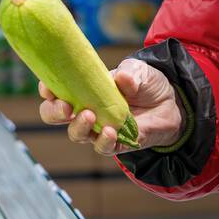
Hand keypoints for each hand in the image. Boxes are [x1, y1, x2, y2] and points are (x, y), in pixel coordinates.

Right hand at [38, 59, 183, 155]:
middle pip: (54, 116)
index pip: (56, 90)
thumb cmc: (147, 84)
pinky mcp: (116, 143)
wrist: (171, 103)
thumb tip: (121, 79)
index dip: (47, 89)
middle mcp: (85, 109)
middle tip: (65, 107)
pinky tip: (110, 132)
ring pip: (76, 134)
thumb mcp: (139, 71)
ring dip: (78, 126)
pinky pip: (103, 147)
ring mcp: (99, 128)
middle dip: (53, 112)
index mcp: (83, 89)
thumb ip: (129, 73)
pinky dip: (103, 141)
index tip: (48, 87)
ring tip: (89, 115)